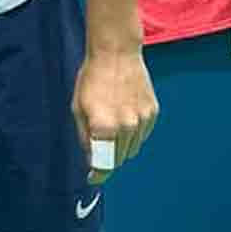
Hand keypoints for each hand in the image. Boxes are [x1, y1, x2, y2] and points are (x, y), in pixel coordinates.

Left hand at [74, 47, 158, 183]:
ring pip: (132, 149)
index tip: (93, 178)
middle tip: (99, 146)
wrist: (116, 53)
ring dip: (121, 146)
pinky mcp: (153, 113)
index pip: (104, 165)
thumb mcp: (78, 108)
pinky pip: (142, 135)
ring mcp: (142, 120)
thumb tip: (91, 158)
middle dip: (108, 158)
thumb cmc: (92, 78)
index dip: (98, 175)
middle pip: (119, 159)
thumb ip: (85, 137)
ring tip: (112, 125)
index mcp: (104, 127)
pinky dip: (133, 133)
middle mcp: (126, 127)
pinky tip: (124, 116)